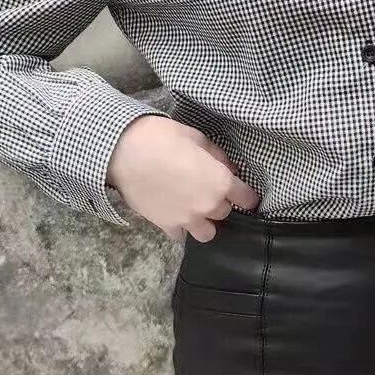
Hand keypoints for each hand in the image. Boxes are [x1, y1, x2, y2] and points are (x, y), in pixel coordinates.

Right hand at [107, 114, 260, 241]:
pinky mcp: (165, 226)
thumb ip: (217, 156)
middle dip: (221, 202)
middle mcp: (208, 206)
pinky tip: (177, 216)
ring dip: (205, 221)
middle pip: (225, 213)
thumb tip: (229, 168)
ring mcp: (186, 219)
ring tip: (196, 209)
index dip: (248, 196)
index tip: (246, 195)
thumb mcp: (197, 138)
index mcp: (220, 182)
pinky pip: (181, 237)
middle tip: (210, 190)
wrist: (126, 152)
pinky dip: (182, 229)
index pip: (246, 198)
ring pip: (207, 232)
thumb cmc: (164, 138)